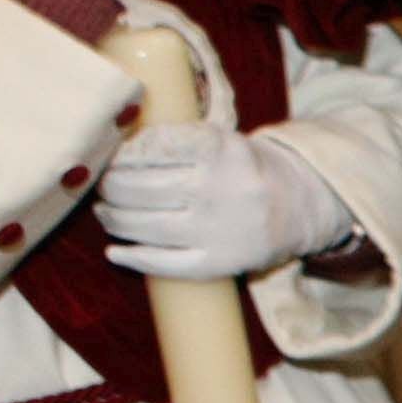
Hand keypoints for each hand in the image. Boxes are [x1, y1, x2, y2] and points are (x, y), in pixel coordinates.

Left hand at [95, 124, 353, 279]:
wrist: (298, 205)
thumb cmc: (241, 169)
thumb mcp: (220, 139)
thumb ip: (174, 140)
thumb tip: (110, 154)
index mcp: (217, 149)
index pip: (148, 149)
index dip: (120, 155)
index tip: (112, 158)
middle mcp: (217, 188)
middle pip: (137, 188)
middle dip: (110, 187)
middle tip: (104, 186)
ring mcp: (217, 229)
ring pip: (143, 225)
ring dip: (112, 219)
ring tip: (106, 213)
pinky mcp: (219, 262)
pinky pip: (163, 263)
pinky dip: (132, 258)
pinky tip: (116, 253)